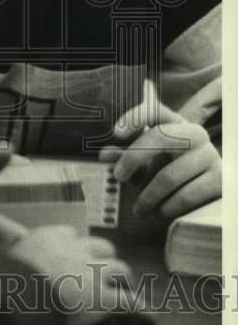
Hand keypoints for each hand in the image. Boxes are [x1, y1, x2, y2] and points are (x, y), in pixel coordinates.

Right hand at [9, 226, 131, 324]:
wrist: (18, 298)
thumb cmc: (5, 282)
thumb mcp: (4, 261)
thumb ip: (14, 260)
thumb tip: (2, 268)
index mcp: (48, 238)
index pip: (68, 233)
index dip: (72, 245)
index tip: (72, 253)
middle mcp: (74, 250)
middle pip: (100, 246)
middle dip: (104, 257)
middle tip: (103, 269)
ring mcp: (92, 272)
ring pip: (119, 268)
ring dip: (121, 278)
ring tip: (124, 286)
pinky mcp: (103, 297)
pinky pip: (127, 300)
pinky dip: (135, 306)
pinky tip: (141, 312)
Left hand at [100, 99, 220, 218]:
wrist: (206, 190)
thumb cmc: (168, 171)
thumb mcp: (145, 163)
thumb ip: (124, 156)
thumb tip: (104, 156)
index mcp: (175, 123)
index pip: (155, 110)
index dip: (135, 117)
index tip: (115, 132)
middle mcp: (195, 134)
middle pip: (160, 137)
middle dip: (133, 158)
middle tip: (117, 176)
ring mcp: (210, 156)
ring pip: (169, 176)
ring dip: (148, 197)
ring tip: (139, 210)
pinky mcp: (220, 180)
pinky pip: (185, 196)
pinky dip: (167, 208)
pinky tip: (160, 213)